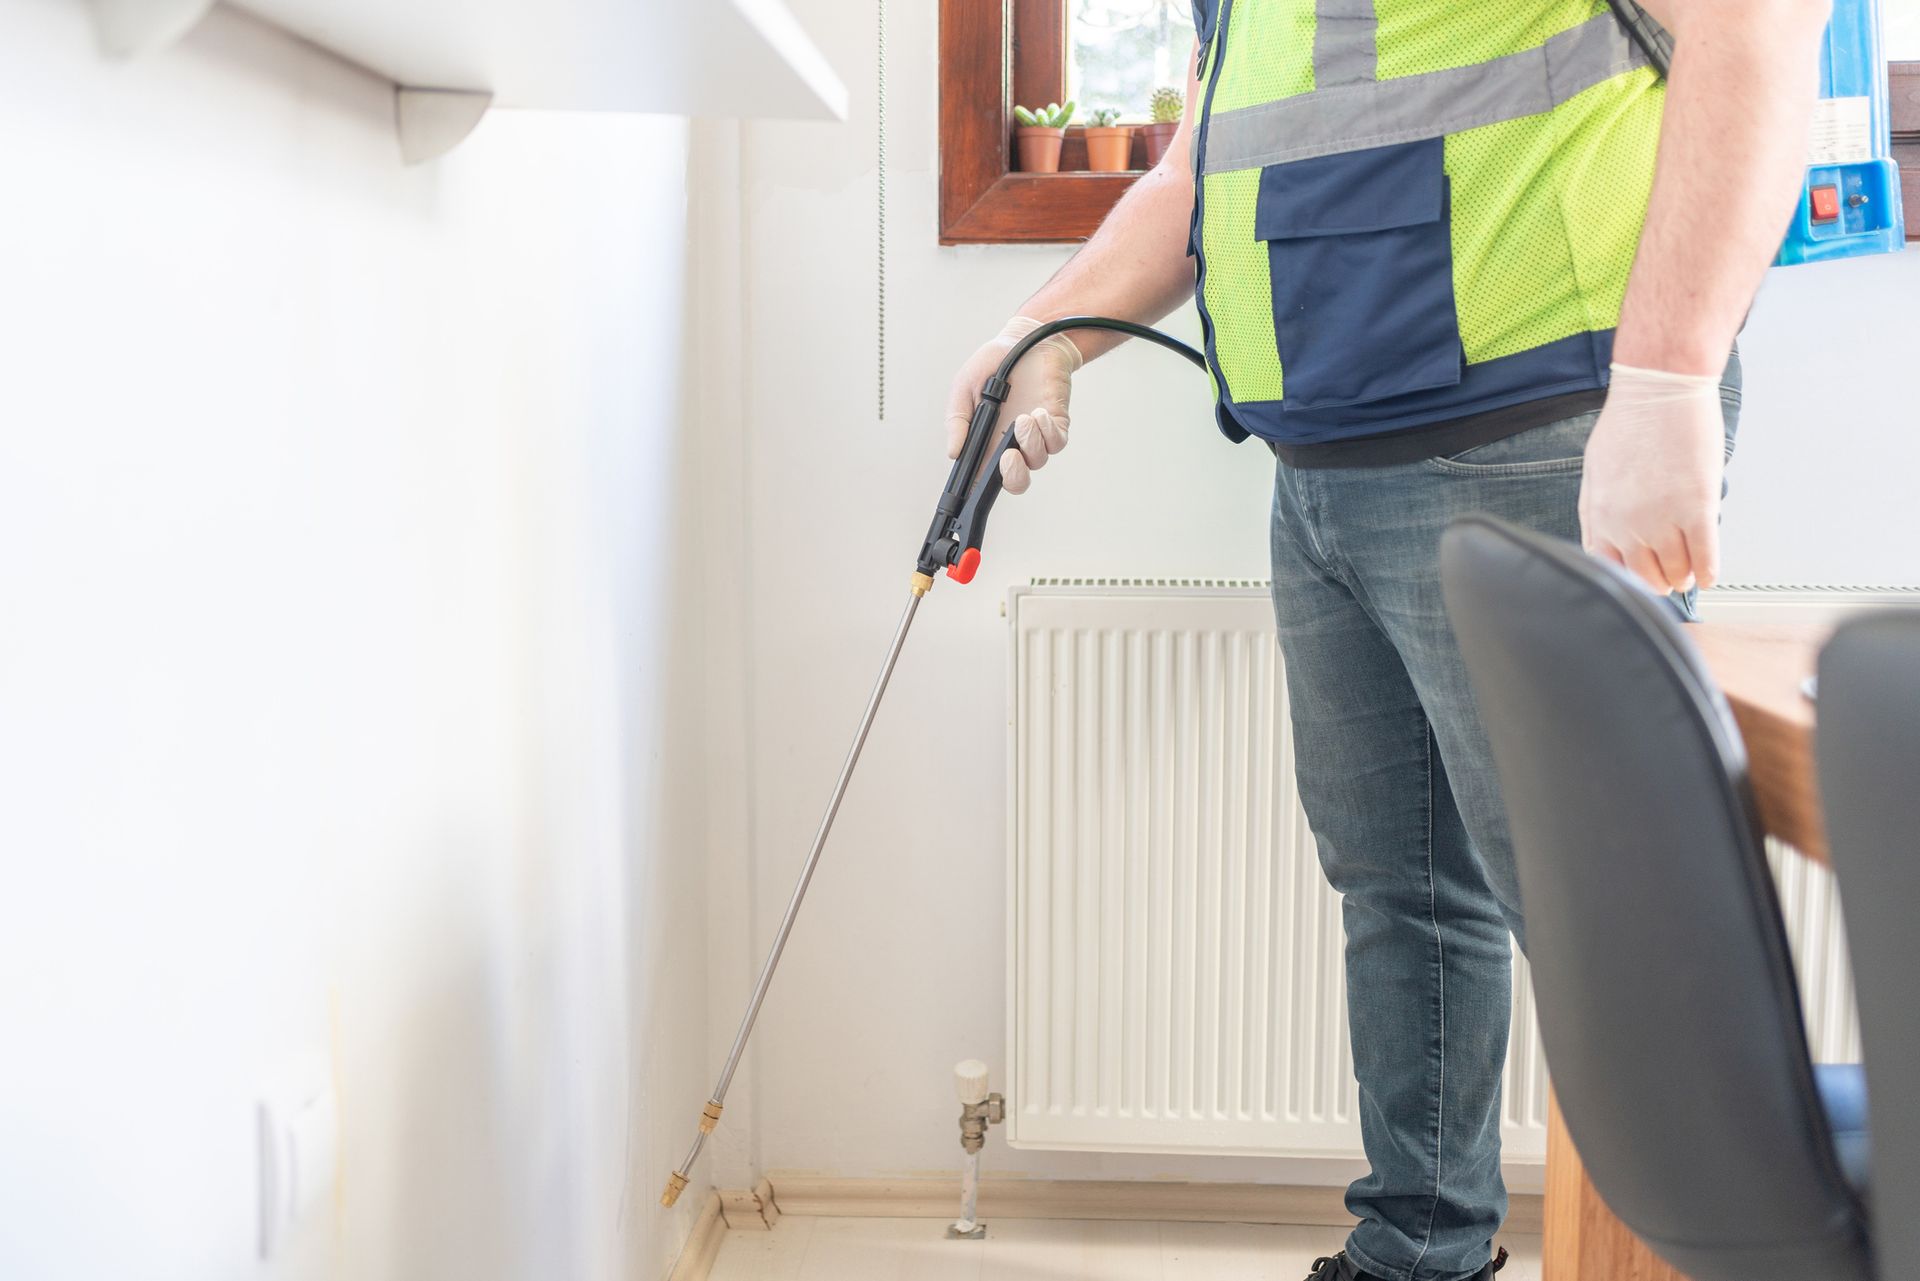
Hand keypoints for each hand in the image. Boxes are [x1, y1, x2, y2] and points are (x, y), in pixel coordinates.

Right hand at [944, 317, 1083, 494]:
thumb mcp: (964, 388)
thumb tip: (952, 452)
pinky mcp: (1056, 423)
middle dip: (1013, 476)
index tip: (977, 489)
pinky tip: (1038, 413)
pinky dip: (1048, 432)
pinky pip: (1056, 441)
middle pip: (1017, 481)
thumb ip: (957, 420)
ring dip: (1030, 443)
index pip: (985, 478)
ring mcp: (1036, 436)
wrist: (1025, 340)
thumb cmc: (994, 364)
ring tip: (1023, 418)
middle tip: (1007, 456)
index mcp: (987, 442)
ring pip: (1037, 460)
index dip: (982, 491)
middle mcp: (1012, 444)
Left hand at [1578, 363, 1726, 593]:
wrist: (1657, 392)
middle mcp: (1628, 525)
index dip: (1625, 579)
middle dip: (1658, 582)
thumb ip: (1596, 511)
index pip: (1608, 567)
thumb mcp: (1594, 473)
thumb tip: (1600, 543)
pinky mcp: (1697, 508)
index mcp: (1600, 516)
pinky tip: (1709, 575)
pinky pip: (1705, 555)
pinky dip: (1708, 571)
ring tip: (1687, 576)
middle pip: (1645, 575)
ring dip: (1683, 577)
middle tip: (1668, 581)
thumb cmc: (1626, 425)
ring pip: (1676, 570)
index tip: (1635, 582)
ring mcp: (1663, 519)